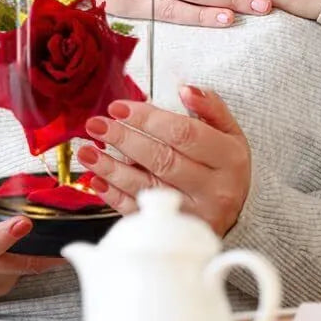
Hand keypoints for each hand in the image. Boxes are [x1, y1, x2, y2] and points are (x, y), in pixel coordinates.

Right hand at [0, 113, 60, 303]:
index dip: (7, 235)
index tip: (24, 222)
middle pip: (24, 258)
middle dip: (51, 242)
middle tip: (78, 222)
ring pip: (28, 265)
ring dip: (44, 247)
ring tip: (65, 225)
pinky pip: (21, 271)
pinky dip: (29, 254)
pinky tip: (35, 236)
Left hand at [78, 87, 250, 236]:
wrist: (233, 208)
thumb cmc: (224, 164)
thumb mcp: (228, 131)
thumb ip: (209, 107)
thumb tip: (185, 89)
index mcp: (229, 158)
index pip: (184, 133)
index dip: (148, 119)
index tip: (119, 107)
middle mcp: (215, 189)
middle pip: (163, 160)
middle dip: (125, 140)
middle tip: (97, 125)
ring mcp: (196, 215)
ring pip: (148, 188)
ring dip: (112, 169)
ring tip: (87, 152)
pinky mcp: (177, 231)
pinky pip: (141, 213)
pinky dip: (115, 197)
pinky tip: (97, 180)